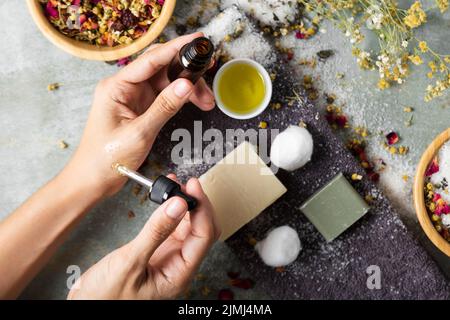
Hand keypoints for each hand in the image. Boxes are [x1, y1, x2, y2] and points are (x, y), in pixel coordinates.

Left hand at [65, 32, 214, 197]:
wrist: (94, 179)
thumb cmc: (106, 158)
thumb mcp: (139, 132)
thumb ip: (164, 107)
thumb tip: (186, 86)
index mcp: (116, 87)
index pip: (150, 60)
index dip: (175, 49)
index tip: (196, 41)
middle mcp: (124, 88)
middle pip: (160, 67)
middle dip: (186, 70)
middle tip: (208, 73)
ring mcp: (133, 98)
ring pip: (166, 82)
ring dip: (187, 88)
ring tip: (206, 100)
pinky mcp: (140, 108)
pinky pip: (164, 96)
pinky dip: (180, 99)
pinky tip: (194, 102)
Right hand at [67, 177, 219, 299]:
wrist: (86, 308)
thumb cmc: (104, 298)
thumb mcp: (129, 263)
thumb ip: (156, 233)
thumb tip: (178, 205)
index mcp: (178, 275)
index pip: (203, 236)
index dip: (202, 209)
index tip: (193, 187)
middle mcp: (178, 267)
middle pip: (202, 231)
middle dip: (198, 205)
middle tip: (188, 184)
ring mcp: (168, 259)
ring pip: (188, 229)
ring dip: (186, 207)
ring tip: (177, 187)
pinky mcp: (156, 253)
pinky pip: (172, 230)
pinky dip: (172, 213)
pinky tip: (166, 200)